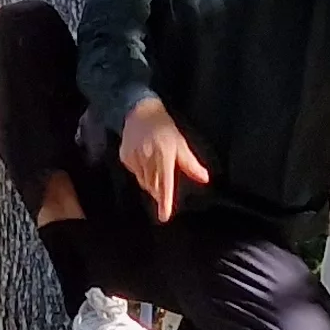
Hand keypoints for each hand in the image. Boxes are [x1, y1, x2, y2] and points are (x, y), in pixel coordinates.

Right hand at [116, 98, 209, 220]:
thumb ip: (191, 164)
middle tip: (164, 187)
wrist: (140, 112)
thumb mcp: (180, 144)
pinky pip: (135, 173)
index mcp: (164, 155)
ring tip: (155, 166)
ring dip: (151, 182)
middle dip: (160, 191)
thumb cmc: (164, 127)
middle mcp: (148, 158)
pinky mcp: (125, 157)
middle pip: (153, 186)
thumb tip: (204, 178)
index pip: (165, 183)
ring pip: (144, 182)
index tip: (164, 216)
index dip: (165, 201)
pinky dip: (141, 172)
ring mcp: (134, 158)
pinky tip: (144, 159)